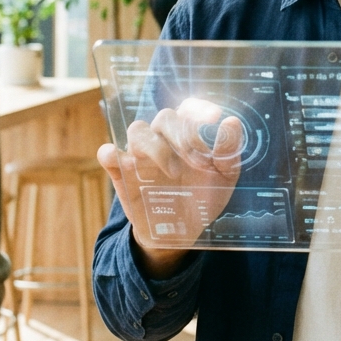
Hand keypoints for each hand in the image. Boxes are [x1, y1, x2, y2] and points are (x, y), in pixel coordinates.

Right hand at [98, 98, 243, 273]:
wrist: (181, 233)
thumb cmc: (204, 197)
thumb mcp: (224, 178)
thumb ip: (229, 152)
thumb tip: (233, 122)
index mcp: (188, 134)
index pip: (188, 108)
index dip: (199, 108)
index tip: (214, 117)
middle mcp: (163, 138)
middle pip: (165, 117)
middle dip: (181, 134)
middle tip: (195, 161)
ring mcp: (140, 155)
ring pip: (137, 130)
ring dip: (155, 146)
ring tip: (173, 172)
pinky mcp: (122, 174)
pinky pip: (108, 155)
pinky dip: (111, 153)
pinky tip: (123, 162)